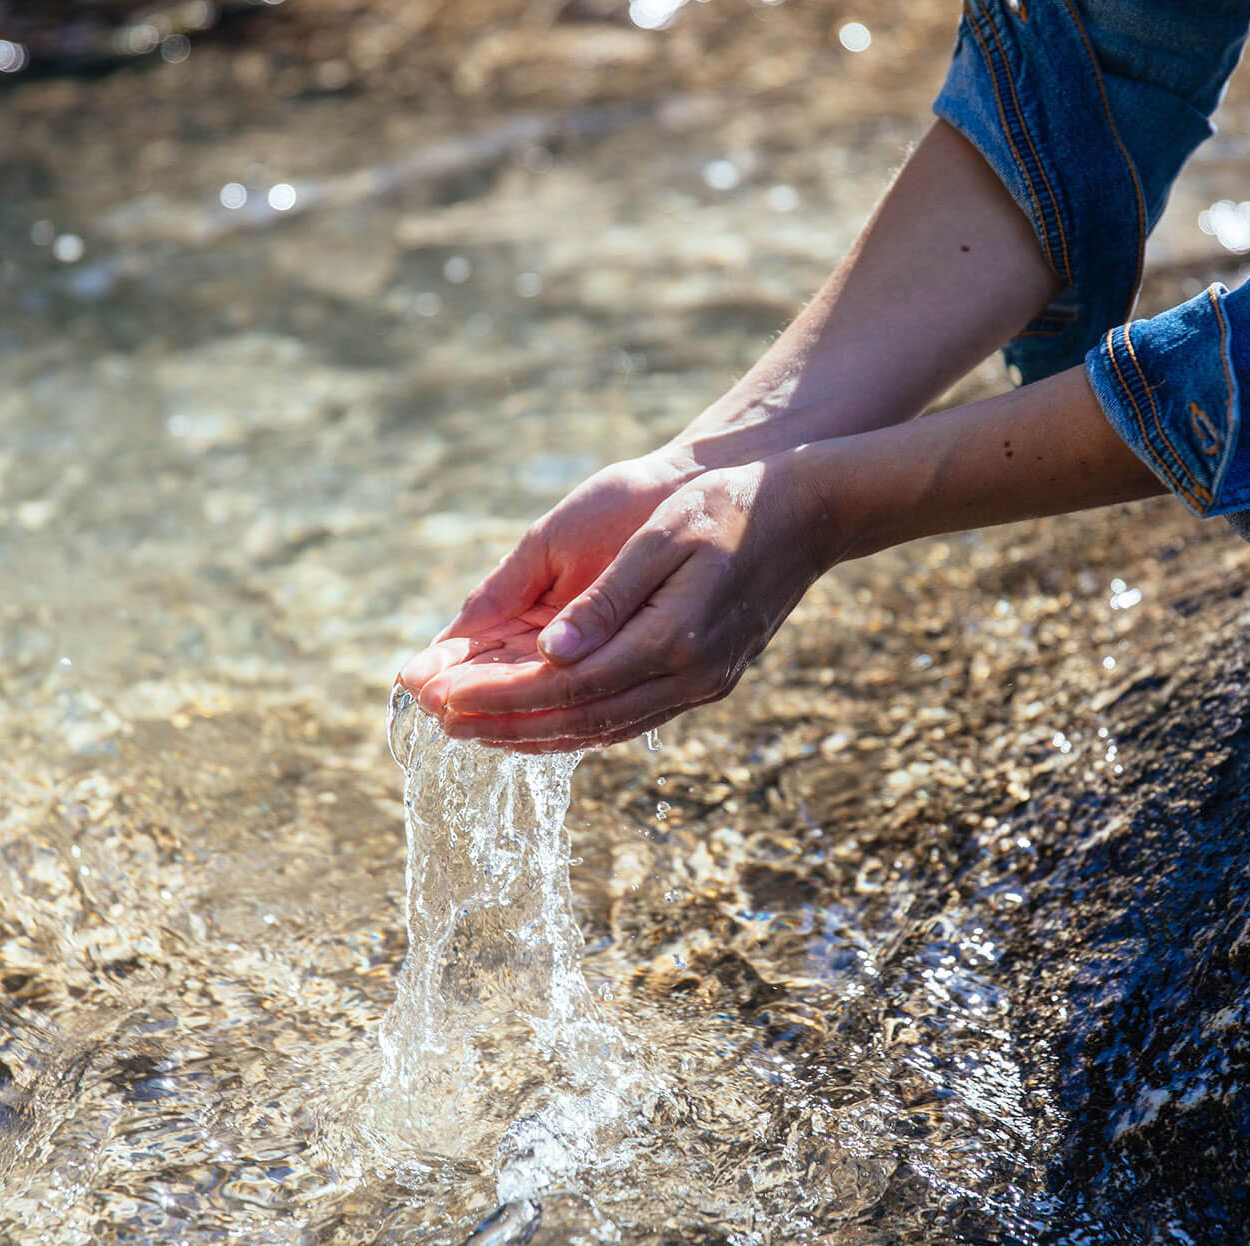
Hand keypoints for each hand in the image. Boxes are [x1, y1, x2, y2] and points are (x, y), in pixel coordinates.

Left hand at [407, 457, 839, 750]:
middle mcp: (688, 679)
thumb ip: (605, 600)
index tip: (439, 695)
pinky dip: (574, 726)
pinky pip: (625, 719)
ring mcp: (701, 688)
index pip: (563, 687)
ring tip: (473, 731)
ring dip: (533, 734)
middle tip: (437, 722)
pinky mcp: (705, 683)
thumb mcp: (663, 538)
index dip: (496, 697)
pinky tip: (540, 721)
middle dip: (501, 724)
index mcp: (673, 642)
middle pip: (576, 722)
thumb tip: (547, 653)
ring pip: (600, 730)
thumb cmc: (730, 507)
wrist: (812, 512)